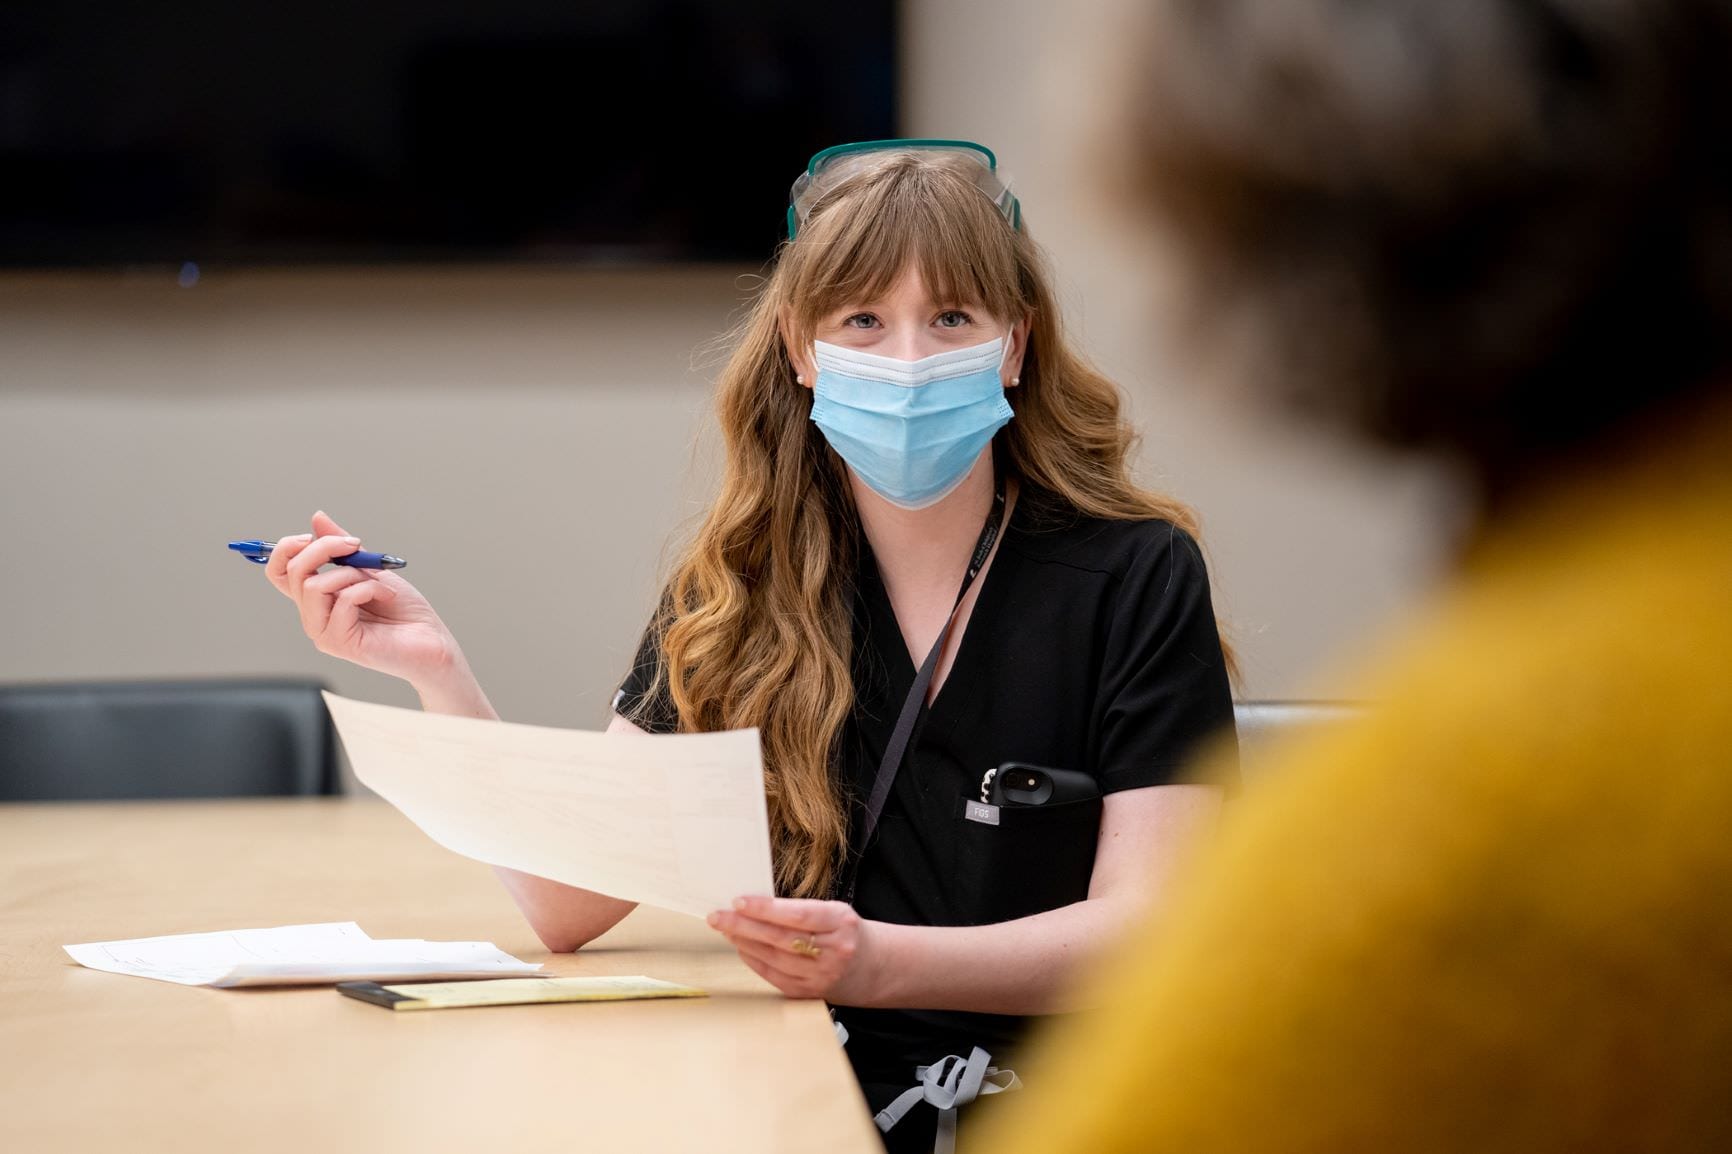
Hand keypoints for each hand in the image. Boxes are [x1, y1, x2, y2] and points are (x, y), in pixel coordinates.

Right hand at [263, 510, 464, 689]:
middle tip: (355, 545)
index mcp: (318, 599)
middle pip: (294, 573)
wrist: (433, 643)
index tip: (312, 535)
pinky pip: (343, 600)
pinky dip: (368, 589)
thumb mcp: (371, 569)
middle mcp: (315, 616)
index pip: (279, 572)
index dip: (285, 549)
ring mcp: (324, 632)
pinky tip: (387, 597)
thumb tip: (318, 519)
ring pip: (315, 586)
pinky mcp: (340, 643)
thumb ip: (342, 548)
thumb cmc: (405, 611)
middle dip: (324, 548)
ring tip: (378, 584)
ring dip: (353, 574)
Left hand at [709, 896, 882, 1003]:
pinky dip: (754, 961)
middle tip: (718, 916)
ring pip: (774, 959)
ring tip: (726, 929)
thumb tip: (756, 906)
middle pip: (780, 938)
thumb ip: (801, 910)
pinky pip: (775, 977)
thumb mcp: (835, 912)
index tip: (739, 902)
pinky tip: (742, 948)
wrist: (875, 967)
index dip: (766, 909)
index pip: (798, 915)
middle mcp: (833, 951)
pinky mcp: (810, 993)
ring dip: (745, 943)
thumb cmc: (847, 933)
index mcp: (840, 923)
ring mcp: (821, 976)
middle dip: (744, 926)